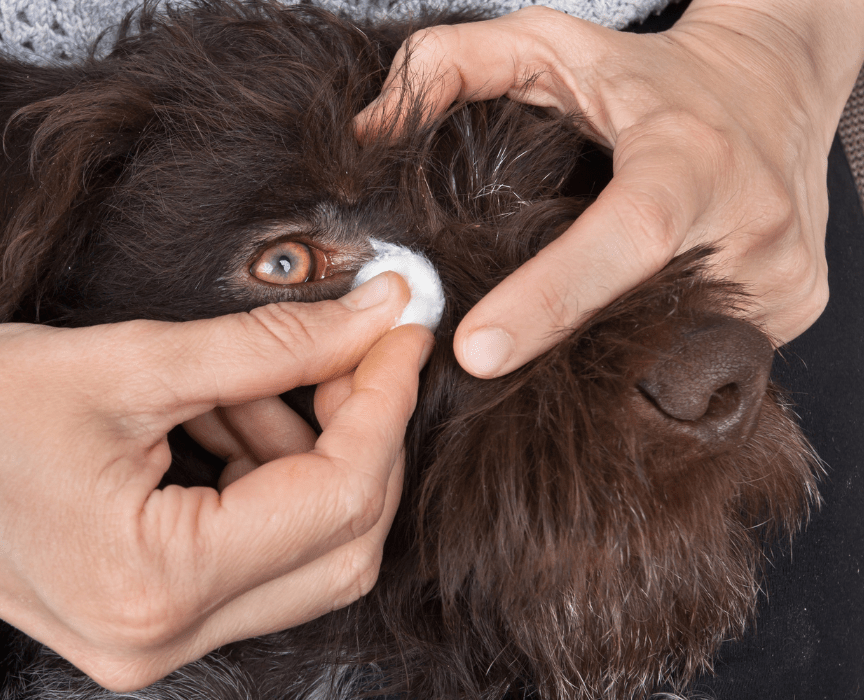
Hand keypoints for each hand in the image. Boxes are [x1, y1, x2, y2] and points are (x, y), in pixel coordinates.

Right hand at [0, 272, 433, 690]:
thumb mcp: (132, 361)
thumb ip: (272, 343)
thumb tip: (375, 317)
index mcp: (158, 582)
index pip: (338, 497)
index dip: (385, 406)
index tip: (401, 335)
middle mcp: (166, 637)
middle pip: (341, 543)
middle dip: (361, 437)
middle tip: (352, 353)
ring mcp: (159, 640)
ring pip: (308, 554)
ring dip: (308, 456)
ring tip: (253, 383)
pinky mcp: (152, 619)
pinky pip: (257, 556)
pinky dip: (267, 481)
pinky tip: (228, 418)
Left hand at [356, 0, 863, 376]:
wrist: (777, 84)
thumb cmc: (652, 75)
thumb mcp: (552, 45)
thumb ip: (453, 67)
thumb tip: (371, 132)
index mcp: (691, 156)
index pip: (627, 237)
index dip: (552, 297)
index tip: (478, 349)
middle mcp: (753, 222)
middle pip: (639, 317)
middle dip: (561, 346)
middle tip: (492, 351)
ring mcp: (782, 276)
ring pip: (672, 349)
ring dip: (605, 356)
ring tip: (557, 336)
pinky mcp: (796, 306)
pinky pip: (709, 353)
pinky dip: (652, 351)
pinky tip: (625, 327)